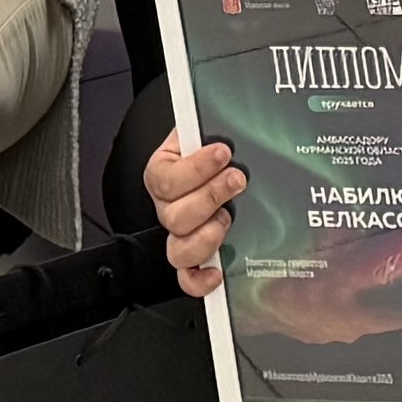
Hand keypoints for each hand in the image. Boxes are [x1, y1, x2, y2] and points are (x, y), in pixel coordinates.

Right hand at [143, 126, 242, 300]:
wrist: (224, 171)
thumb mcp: (210, 132)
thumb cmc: (216, 152)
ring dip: (207, 236)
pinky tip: (217, 271)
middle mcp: (168, 208)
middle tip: (236, 180)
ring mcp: (180, 236)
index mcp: (164, 172)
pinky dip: (199, 279)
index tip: (223, 152)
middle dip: (210, 196)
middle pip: (173, 216)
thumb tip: (227, 122)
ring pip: (177, 250)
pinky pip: (186, 277)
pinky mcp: (194, 259)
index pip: (166, 176)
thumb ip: (212, 127)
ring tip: (228, 218)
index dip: (195, 167)